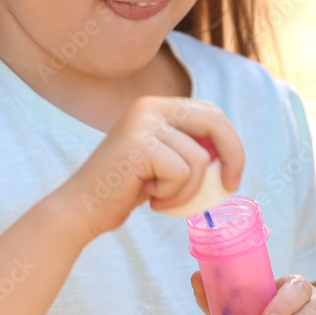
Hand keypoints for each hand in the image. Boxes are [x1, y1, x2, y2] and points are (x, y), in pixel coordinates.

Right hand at [61, 97, 244, 244]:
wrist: (82, 208)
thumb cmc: (126, 189)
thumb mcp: (163, 160)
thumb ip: (190, 147)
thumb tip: (232, 152)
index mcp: (156, 105)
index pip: (210, 112)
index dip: (230, 142)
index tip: (233, 174)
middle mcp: (149, 106)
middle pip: (213, 122)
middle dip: (232, 156)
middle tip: (230, 186)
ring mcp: (142, 124)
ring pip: (199, 159)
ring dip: (187, 190)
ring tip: (160, 197)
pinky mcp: (139, 146)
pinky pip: (183, 174)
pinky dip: (173, 196)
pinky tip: (149, 198)